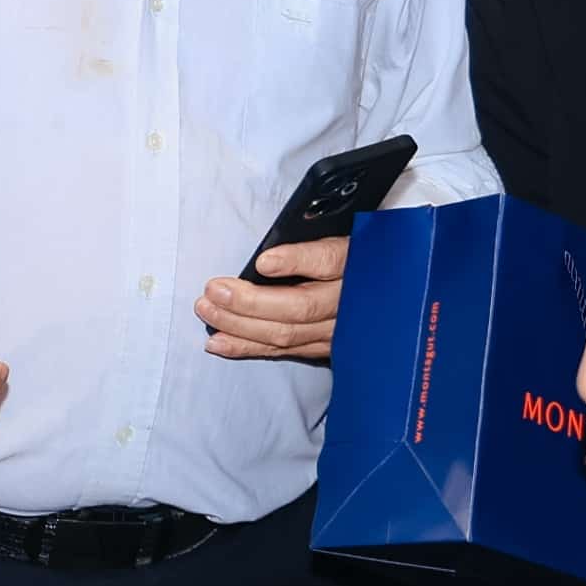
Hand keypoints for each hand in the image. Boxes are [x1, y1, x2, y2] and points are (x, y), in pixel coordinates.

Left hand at [196, 231, 345, 362]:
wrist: (378, 290)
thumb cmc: (351, 256)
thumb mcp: (340, 235)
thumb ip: (309, 241)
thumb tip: (266, 250)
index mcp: (354, 261)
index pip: (329, 260)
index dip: (296, 261)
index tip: (264, 261)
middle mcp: (349, 301)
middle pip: (300, 306)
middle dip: (250, 302)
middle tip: (214, 290)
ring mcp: (338, 330)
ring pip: (287, 333)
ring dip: (240, 326)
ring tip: (207, 311)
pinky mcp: (326, 347)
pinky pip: (284, 351)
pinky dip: (248, 347)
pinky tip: (220, 342)